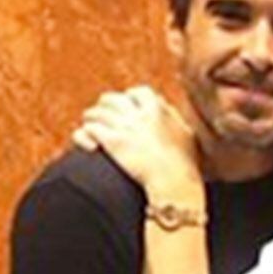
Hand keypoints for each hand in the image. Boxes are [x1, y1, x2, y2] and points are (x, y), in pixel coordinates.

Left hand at [72, 86, 200, 197]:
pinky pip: (89, 129)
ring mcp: (124, 126)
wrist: (173, 181)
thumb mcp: (186, 135)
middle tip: (103, 113)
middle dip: (106, 105)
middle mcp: (138, 113)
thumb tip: (170, 114)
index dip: (130, 97)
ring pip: (97, 112)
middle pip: (113, 99)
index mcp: (157, 109)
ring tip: (90, 123)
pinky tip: (89, 144)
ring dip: (92, 117)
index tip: (128, 105)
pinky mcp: (111, 141)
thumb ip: (176, 119)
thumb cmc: (184, 164)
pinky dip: (85, 135)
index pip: (139, 93)